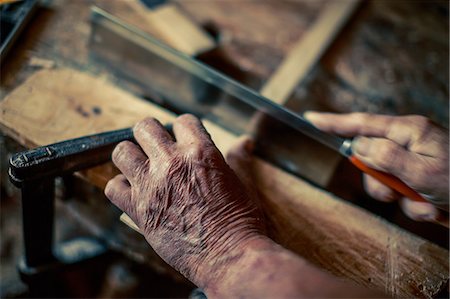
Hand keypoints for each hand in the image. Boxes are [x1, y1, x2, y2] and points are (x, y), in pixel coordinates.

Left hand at [104, 114, 264, 287]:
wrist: (228, 256)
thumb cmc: (240, 222)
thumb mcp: (244, 183)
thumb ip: (239, 159)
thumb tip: (245, 141)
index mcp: (200, 153)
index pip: (182, 121)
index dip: (183, 128)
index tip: (183, 137)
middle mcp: (171, 163)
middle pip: (145, 128)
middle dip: (151, 133)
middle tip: (156, 145)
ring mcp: (151, 186)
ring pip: (122, 152)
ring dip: (131, 155)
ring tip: (141, 165)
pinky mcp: (138, 210)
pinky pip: (113, 187)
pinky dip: (120, 187)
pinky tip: (133, 191)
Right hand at [304, 112, 448, 222]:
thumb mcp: (421, 171)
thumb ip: (384, 157)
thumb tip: (358, 147)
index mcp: (407, 131)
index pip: (361, 124)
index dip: (333, 123)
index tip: (311, 118)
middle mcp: (407, 143)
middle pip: (368, 159)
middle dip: (378, 182)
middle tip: (396, 191)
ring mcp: (413, 161)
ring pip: (382, 181)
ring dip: (400, 199)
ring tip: (426, 203)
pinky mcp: (418, 178)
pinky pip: (401, 194)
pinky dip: (414, 205)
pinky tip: (434, 207)